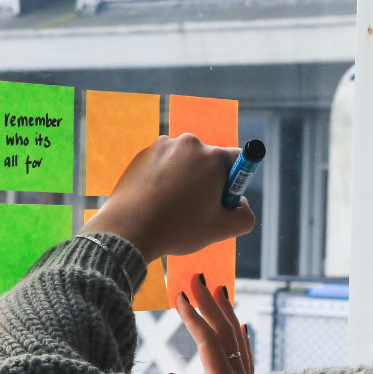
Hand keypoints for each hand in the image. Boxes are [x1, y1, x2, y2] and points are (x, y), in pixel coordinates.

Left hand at [81, 133, 255, 260]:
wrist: (128, 230)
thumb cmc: (177, 229)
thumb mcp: (222, 229)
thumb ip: (244, 215)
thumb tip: (240, 203)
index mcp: (212, 157)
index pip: (239, 159)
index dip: (235, 182)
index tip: (222, 200)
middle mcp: (189, 143)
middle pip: (210, 161)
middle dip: (207, 182)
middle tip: (194, 210)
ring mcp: (163, 146)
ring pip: (185, 163)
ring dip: (184, 180)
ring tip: (171, 208)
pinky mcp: (143, 154)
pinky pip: (164, 164)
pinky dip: (164, 179)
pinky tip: (156, 201)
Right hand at [161, 275, 254, 373]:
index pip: (207, 341)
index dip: (192, 318)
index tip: (180, 297)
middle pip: (225, 332)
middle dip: (209, 303)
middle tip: (198, 279)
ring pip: (239, 338)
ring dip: (227, 313)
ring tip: (219, 290)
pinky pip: (248, 353)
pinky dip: (242, 336)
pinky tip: (241, 327)